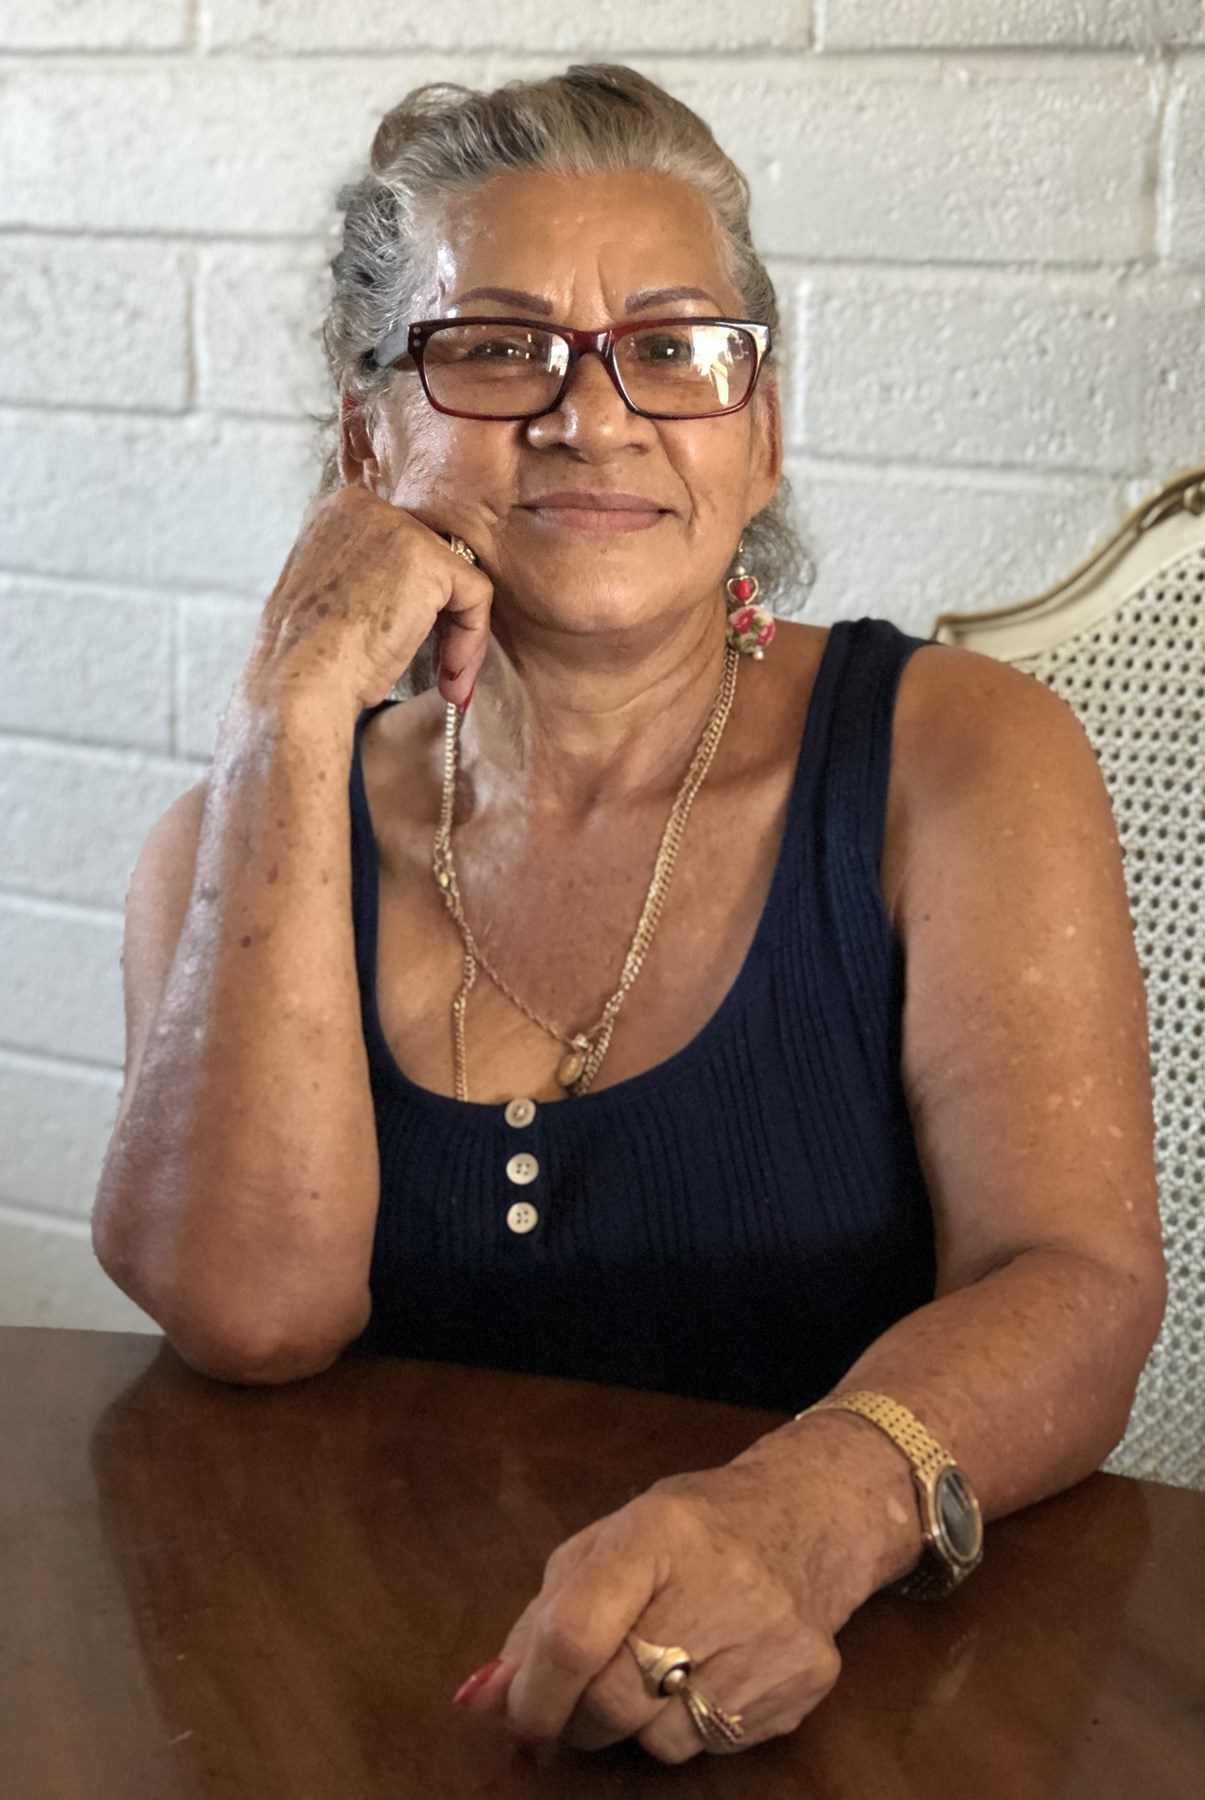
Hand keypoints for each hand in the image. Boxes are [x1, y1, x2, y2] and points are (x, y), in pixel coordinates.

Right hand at [243, 484, 493, 714]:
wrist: (299, 683)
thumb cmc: (306, 659)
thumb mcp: (328, 598)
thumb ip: (364, 579)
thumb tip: (403, 596)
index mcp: (333, 514)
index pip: (398, 550)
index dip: (410, 604)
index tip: (403, 646)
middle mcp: (363, 506)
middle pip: (430, 561)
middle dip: (439, 620)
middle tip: (439, 669)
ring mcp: (396, 527)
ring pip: (456, 579)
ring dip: (459, 637)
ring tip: (446, 681)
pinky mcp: (428, 558)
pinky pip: (476, 594)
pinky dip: (471, 639)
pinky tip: (450, 675)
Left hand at [456, 1453, 877, 1763]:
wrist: (812, 1515)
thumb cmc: (694, 1528)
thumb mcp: (611, 1542)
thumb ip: (542, 1617)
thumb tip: (481, 1698)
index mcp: (658, 1530)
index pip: (576, 1631)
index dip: (533, 1690)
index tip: (518, 1714)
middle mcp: (721, 1582)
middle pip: (612, 1700)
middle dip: (577, 1716)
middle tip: (581, 1697)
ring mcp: (770, 1638)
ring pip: (661, 1739)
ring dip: (636, 1724)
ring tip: (658, 1671)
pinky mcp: (804, 1685)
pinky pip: (715, 1746)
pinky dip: (690, 1727)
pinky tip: (707, 1676)